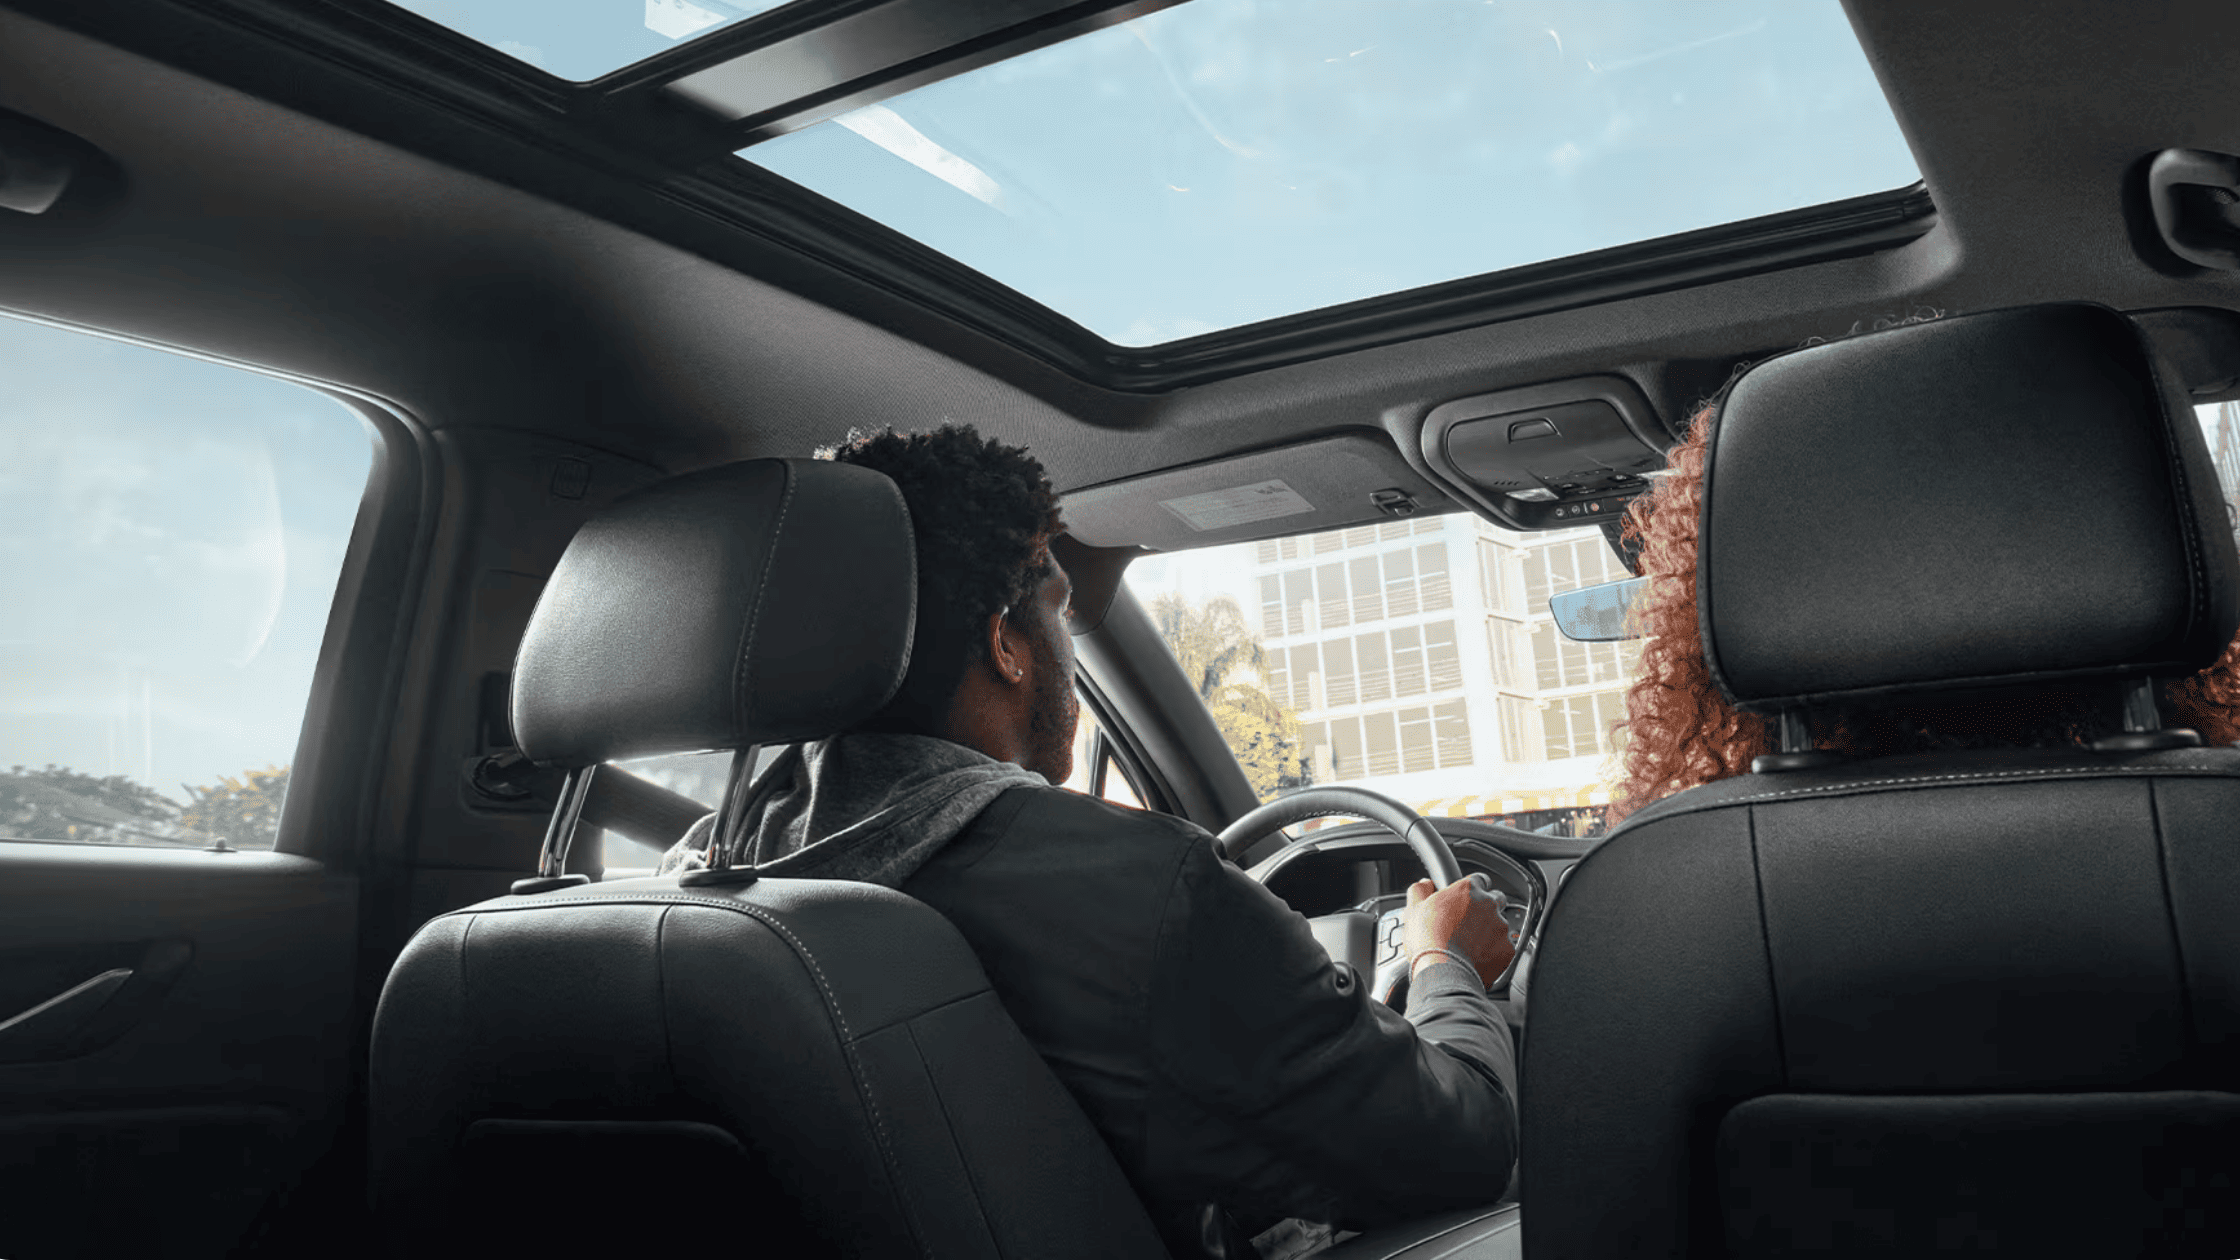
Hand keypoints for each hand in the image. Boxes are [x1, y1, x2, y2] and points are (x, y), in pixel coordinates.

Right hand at [1403, 873, 1515, 987]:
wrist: (1442, 972)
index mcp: (1467, 890)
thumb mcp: (1413, 908)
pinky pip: (1504, 948)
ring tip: (1470, 945)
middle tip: (1469, 922)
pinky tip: (1478, 958)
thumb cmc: (1428, 941)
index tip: (1466, 899)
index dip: (1472, 890)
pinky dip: (1494, 952)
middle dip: (1486, 908)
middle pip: (1496, 899)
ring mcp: (1501, 927)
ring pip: (1501, 925)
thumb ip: (1421, 889)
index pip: (1480, 879)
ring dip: (1490, 931)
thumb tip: (1425, 884)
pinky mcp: (1507, 950)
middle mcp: (1488, 904)